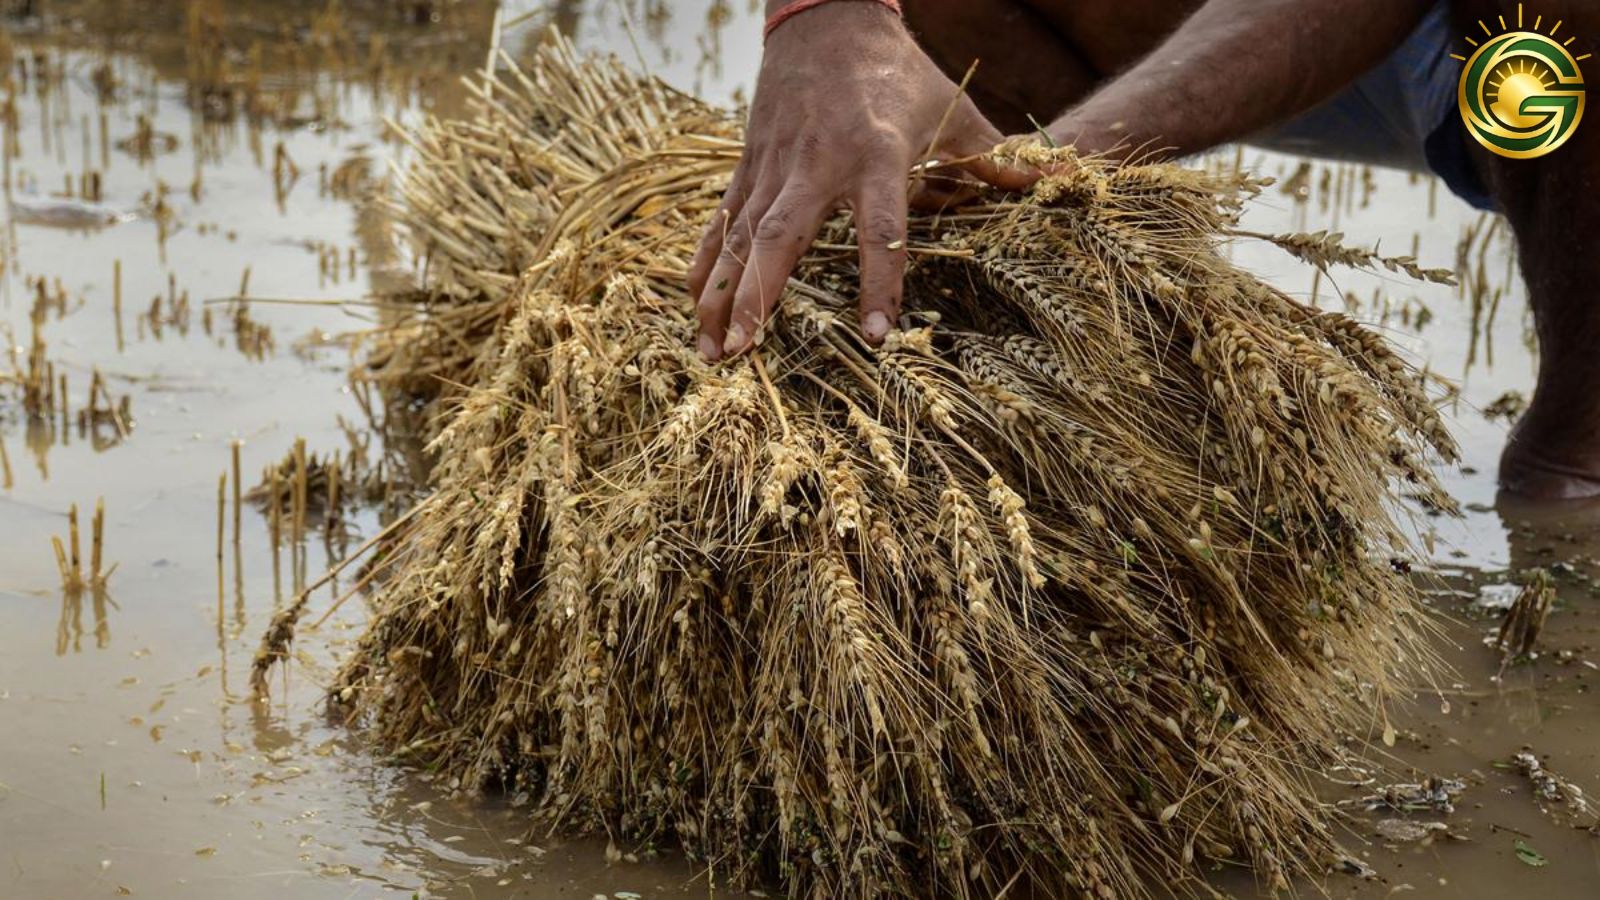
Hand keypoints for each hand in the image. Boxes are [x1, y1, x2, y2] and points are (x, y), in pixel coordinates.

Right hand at [688, 1, 1028, 359]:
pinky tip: (692, 307)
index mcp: (875, 153)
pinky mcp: (749, 164)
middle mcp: (816, 161)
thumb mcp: (953, 109)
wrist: (827, 17)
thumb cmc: (898, 73)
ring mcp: (774, 164)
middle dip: (758, 294)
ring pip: (740, 235)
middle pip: (781, 235)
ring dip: (721, 294)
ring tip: (710, 351)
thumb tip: (1063, 180)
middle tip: (742, 349)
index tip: (875, 333)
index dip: (878, 279)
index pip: (879, 225)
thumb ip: (997, 158)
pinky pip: (722, 221)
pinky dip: (704, 264)